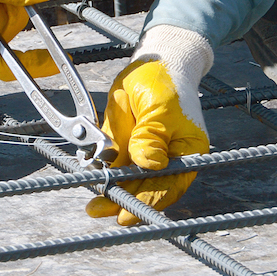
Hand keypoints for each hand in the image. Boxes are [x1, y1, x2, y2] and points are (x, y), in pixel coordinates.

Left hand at [85, 26, 212, 225]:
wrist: (153, 60)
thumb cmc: (166, 82)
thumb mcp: (160, 107)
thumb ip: (151, 136)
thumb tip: (150, 163)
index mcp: (187, 153)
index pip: (169, 185)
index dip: (149, 202)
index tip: (127, 215)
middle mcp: (166, 159)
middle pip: (145, 188)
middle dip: (123, 201)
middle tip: (100, 210)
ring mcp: (143, 153)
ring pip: (126, 180)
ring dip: (109, 191)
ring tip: (93, 206)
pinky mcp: (124, 145)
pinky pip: (111, 164)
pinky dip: (101, 172)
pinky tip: (90, 176)